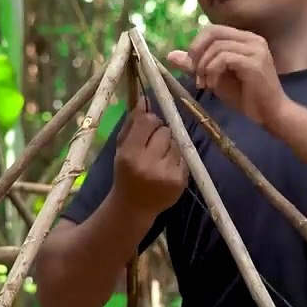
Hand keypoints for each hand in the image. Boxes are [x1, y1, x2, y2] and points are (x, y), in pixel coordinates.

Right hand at [111, 100, 187, 216]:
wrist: (134, 207)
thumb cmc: (125, 173)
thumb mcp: (121, 148)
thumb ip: (132, 124)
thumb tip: (145, 100)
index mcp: (130, 154)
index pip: (148, 121)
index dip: (149, 121)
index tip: (146, 128)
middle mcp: (149, 163)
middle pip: (165, 130)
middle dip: (160, 133)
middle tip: (152, 146)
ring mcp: (167, 173)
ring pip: (177, 142)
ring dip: (170, 146)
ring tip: (159, 158)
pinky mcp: (181, 181)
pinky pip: (185, 156)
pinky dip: (177, 158)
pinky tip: (166, 168)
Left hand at [166, 25, 286, 127]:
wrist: (271, 114)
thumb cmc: (247, 98)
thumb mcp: (215, 78)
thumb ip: (196, 65)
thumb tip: (171, 55)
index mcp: (245, 39)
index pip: (213, 30)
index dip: (197, 45)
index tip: (192, 67)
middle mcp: (252, 39)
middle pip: (213, 32)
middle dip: (197, 52)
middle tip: (194, 73)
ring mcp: (255, 49)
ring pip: (217, 46)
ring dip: (204, 66)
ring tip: (205, 84)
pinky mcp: (254, 62)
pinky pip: (224, 58)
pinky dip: (213, 71)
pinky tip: (213, 86)